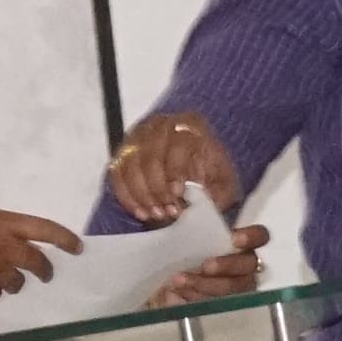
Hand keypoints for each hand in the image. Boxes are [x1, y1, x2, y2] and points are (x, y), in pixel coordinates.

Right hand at [0, 208, 85, 305]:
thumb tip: (20, 240)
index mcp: (0, 221)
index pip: (44, 228)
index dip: (64, 238)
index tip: (77, 247)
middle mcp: (3, 244)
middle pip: (37, 261)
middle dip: (43, 270)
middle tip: (44, 274)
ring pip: (16, 282)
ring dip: (7, 282)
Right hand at [105, 109, 242, 226]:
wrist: (195, 161)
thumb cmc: (210, 171)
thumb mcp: (224, 180)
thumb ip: (219, 191)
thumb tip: (201, 202)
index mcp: (190, 125)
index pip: (178, 143)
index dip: (176, 169)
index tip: (177, 193)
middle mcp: (160, 125)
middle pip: (151, 156)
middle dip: (158, 189)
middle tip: (168, 211)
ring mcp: (137, 137)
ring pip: (130, 165)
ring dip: (142, 195)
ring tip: (157, 215)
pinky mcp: (123, 152)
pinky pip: (117, 174)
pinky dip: (127, 196)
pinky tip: (140, 212)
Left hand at [157, 221, 271, 306]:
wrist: (168, 276)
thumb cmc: (185, 249)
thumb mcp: (187, 231)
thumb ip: (191, 220)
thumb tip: (191, 203)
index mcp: (242, 243)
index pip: (260, 236)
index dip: (251, 237)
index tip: (234, 239)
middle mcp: (245, 265)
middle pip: (248, 267)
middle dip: (226, 266)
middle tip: (205, 266)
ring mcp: (236, 287)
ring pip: (232, 288)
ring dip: (206, 285)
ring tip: (178, 281)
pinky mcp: (221, 305)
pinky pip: (215, 304)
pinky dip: (194, 299)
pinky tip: (175, 294)